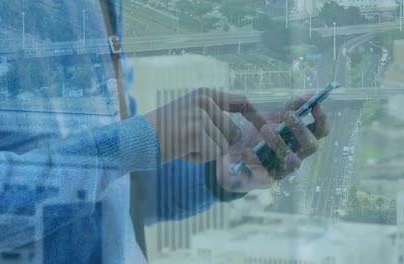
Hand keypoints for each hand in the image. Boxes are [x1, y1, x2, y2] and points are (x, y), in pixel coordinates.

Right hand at [145, 88, 265, 163]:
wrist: (139, 138)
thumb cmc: (165, 131)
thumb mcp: (191, 114)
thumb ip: (214, 118)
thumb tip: (240, 135)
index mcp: (206, 94)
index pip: (241, 102)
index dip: (255, 117)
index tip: (265, 130)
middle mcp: (206, 100)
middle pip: (233, 132)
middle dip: (216, 145)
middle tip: (192, 142)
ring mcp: (201, 115)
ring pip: (222, 146)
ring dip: (206, 152)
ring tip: (184, 145)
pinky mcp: (196, 131)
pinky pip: (212, 154)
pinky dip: (198, 159)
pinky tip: (181, 151)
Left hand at [215, 97, 329, 192]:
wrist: (229, 157)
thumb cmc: (254, 137)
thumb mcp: (269, 118)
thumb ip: (288, 109)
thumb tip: (309, 96)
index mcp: (299, 141)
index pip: (320, 132)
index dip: (321, 119)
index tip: (315, 105)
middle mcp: (295, 156)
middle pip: (310, 146)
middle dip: (301, 130)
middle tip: (288, 116)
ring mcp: (281, 170)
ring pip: (292, 162)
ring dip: (280, 144)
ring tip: (264, 129)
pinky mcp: (264, 181)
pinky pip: (264, 175)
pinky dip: (255, 161)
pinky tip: (247, 150)